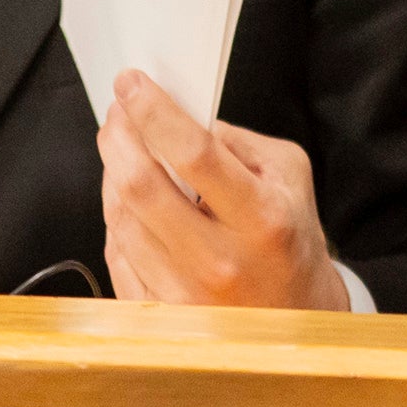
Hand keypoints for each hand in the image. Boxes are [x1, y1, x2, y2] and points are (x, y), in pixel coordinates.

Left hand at [98, 71, 355, 310]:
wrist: (295, 322)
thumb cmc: (291, 243)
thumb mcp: (291, 177)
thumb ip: (240, 143)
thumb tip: (182, 121)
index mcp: (260, 217)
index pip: (194, 153)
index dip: (154, 111)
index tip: (132, 84)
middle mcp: (219, 260)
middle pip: (142, 187)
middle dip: (119, 138)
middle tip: (116, 113)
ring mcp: (185, 295)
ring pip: (122, 220)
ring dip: (112, 175)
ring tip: (121, 150)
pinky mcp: (159, 316)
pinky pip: (117, 255)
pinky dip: (115, 218)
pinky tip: (124, 198)